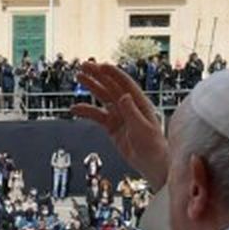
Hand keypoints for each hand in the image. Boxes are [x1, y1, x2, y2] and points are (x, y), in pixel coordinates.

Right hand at [72, 62, 169, 189]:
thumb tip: (123, 96)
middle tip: (84, 65)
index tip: (100, 65)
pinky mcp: (112, 127)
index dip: (112, 73)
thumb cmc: (153, 147)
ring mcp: (119, 116)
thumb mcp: (142, 129)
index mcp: (139, 103)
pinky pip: (96, 116)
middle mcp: (128, 106)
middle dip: (98, 75)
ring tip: (79, 77)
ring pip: (102, 97)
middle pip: (111, 86)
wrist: (151, 164)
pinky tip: (75, 109)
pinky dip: (86, 111)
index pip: (124, 83)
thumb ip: (131, 112)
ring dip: (91, 87)